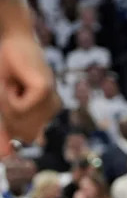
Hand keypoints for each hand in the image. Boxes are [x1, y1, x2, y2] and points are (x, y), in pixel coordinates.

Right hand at [0, 30, 58, 154]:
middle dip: (7, 115)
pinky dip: (10, 95)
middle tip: (10, 90)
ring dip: (7, 103)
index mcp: (41, 115)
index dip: (13, 138)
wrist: (11, 41)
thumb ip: (3, 129)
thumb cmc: (3, 69)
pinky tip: (16, 80)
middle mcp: (49, 111)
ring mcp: (51, 103)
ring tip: (13, 84)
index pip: (28, 137)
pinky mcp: (46, 93)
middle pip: (23, 134)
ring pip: (20, 120)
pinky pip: (21, 107)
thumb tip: (7, 156)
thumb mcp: (0, 102)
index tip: (12, 127)